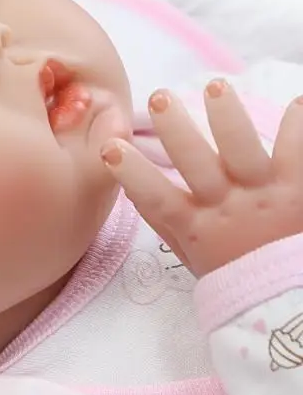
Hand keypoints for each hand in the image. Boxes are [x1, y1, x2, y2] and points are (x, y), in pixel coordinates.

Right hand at [101, 79, 302, 277]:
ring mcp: (264, 200)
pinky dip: (298, 127)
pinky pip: (299, 156)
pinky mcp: (298, 194)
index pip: (155, 198)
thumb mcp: (192, 256)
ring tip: (216, 86)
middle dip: (176, 129)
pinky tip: (297, 103)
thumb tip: (129, 184)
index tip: (110, 146)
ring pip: (243, 153)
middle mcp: (226, 210)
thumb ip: (163, 220)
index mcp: (196, 227)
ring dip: (228, 117)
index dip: (131, 172)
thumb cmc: (238, 277)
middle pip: (196, 165)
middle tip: (159, 97)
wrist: (287, 308)